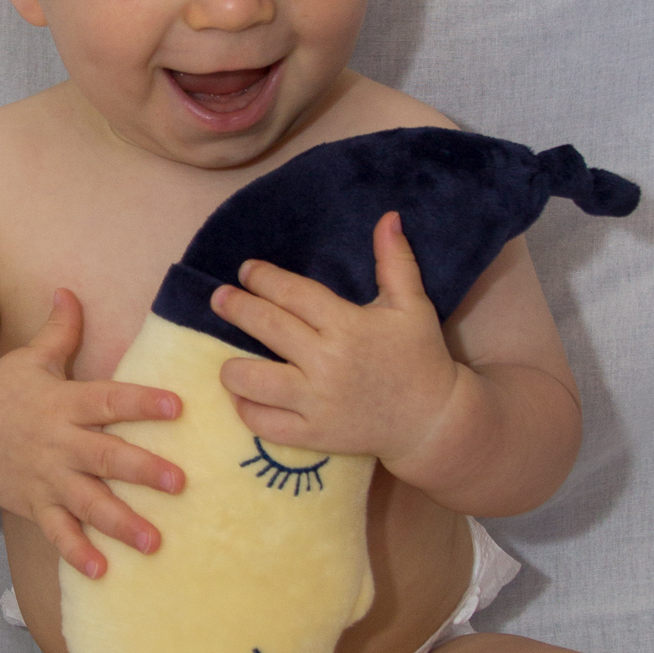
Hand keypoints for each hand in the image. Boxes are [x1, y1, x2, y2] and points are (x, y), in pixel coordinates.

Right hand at [0, 290, 183, 577]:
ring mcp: (44, 479)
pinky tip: (103, 572)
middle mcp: (56, 443)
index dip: (142, 401)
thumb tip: (69, 289)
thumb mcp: (28, 359)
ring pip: (86, 503)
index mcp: (62, 403)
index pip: (107, 400)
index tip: (178, 406)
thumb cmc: (0, 395)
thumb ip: (58, 330)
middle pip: (104, 457)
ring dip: (120, 523)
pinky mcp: (34, 506)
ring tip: (154, 542)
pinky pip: (57, 534)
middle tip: (179, 482)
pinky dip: (77, 554)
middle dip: (141, 470)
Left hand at [210, 211, 461, 473]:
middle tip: (219, 298)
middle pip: (266, 326)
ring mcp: (317, 401)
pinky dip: (246, 410)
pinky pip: (264, 423)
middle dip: (235, 307)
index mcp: (348, 325)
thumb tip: (388, 217)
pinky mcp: (314, 434)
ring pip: (253, 381)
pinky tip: (243, 396)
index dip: (264, 278)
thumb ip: (396, 261)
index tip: (246, 271)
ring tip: (226, 359)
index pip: (292, 293)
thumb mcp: (413, 305)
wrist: (434, 421)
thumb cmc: (420, 357)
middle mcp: (327, 362)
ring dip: (232, 367)